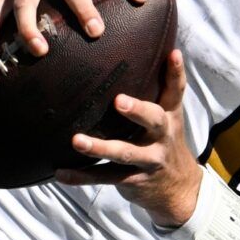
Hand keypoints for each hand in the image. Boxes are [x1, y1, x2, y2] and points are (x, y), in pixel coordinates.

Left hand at [57, 50, 200, 226]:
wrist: (178, 188)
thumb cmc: (162, 142)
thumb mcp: (168, 118)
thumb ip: (158, 91)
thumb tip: (154, 50)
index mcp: (169, 117)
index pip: (176, 91)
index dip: (175, 73)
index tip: (172, 54)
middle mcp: (162, 137)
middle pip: (154, 121)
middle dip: (137, 111)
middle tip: (118, 101)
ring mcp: (149, 160)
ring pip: (125, 153)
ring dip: (100, 147)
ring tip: (77, 140)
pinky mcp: (133, 179)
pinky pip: (106, 177)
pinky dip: (83, 176)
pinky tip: (61, 173)